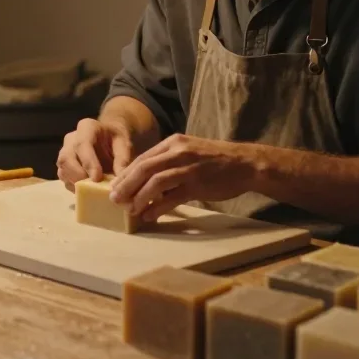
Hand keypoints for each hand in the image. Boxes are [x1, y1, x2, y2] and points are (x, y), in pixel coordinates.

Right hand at [56, 118, 135, 190]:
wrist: (109, 138)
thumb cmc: (116, 139)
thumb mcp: (124, 145)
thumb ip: (122, 159)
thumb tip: (118, 179)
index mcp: (86, 127)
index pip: (82, 144)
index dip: (88, 162)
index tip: (97, 178)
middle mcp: (71, 138)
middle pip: (66, 157)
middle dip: (78, 174)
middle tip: (92, 186)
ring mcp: (65, 151)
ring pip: (62, 168)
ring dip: (75, 182)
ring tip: (90, 190)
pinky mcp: (64, 165)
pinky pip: (63, 177)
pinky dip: (73, 186)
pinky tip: (86, 190)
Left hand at [110, 134, 260, 222]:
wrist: (244, 164)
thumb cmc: (215, 161)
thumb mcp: (189, 152)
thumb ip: (168, 161)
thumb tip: (145, 179)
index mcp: (174, 142)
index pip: (143, 158)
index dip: (126, 174)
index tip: (115, 186)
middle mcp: (179, 152)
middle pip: (144, 168)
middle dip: (126, 185)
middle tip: (114, 199)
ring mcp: (189, 168)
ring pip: (156, 182)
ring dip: (139, 197)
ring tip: (129, 209)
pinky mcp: (198, 184)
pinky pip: (172, 197)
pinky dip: (158, 207)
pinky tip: (149, 215)